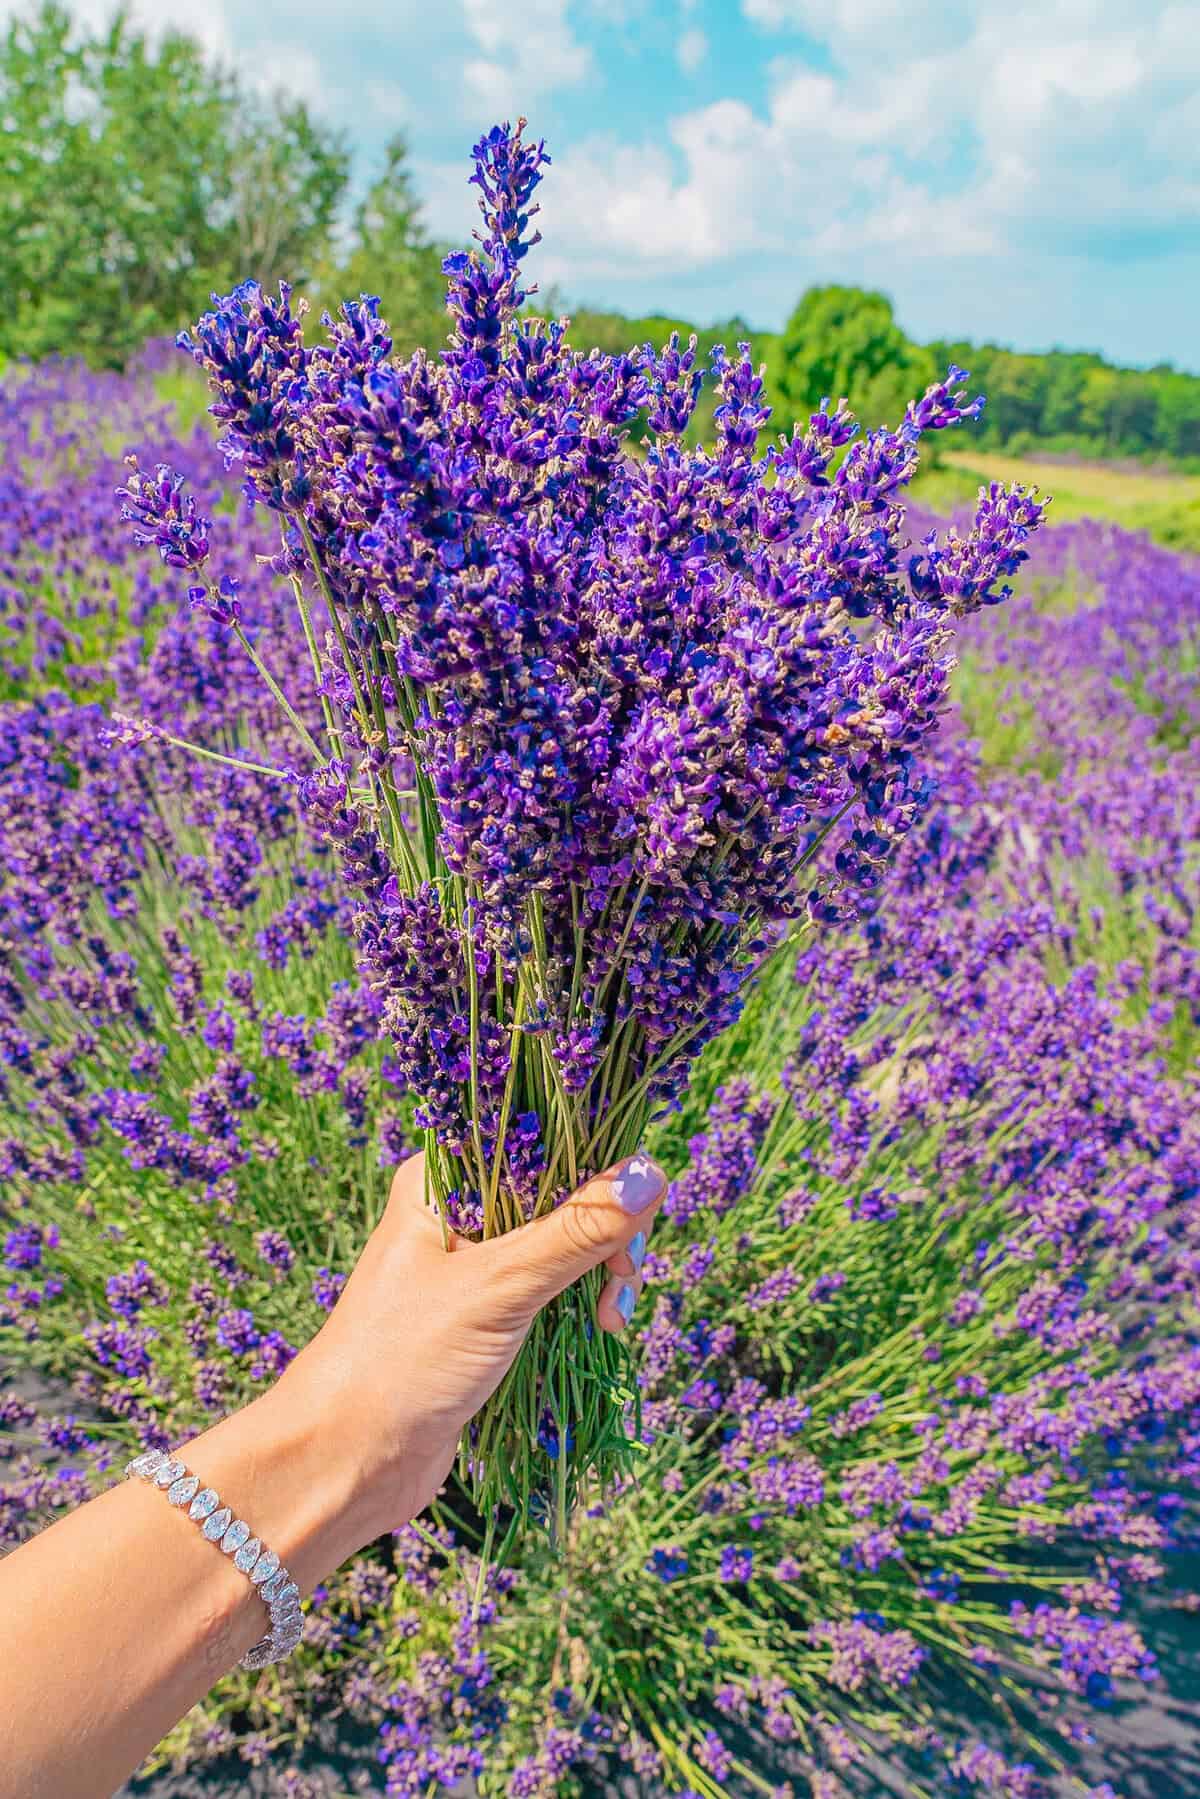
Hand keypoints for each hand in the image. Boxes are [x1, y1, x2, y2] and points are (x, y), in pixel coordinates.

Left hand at [273, 1148, 666, 1556]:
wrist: (345, 1462)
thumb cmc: (401, 1359)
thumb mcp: (498, 1287)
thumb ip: (577, 1230)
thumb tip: (653, 1173)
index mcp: (442, 1179)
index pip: (537, 1139)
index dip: (594, 1164)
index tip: (633, 1206)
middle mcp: (457, 1212)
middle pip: (560, 1194)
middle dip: (604, 1233)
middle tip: (621, 1278)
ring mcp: (473, 1267)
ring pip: (563, 1247)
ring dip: (598, 1274)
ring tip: (608, 1318)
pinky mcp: (486, 1317)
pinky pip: (551, 1291)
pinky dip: (581, 1305)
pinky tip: (598, 1329)